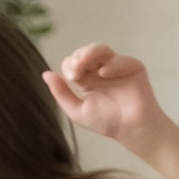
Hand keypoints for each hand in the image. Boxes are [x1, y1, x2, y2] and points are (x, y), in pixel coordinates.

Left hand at [46, 44, 174, 145]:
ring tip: (84, 62)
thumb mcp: (77, 110)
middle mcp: (101, 71)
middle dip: (78, 58)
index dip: (70, 66)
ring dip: (90, 52)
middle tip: (76, 72)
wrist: (131, 129)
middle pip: (85, 52)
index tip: (72, 78)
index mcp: (88, 79)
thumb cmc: (107, 122)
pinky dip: (111, 63)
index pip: (73, 62)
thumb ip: (61, 93)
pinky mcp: (133, 67)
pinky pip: (120, 59)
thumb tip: (46, 74)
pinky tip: (104, 73)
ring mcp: (117, 68)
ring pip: (101, 49)